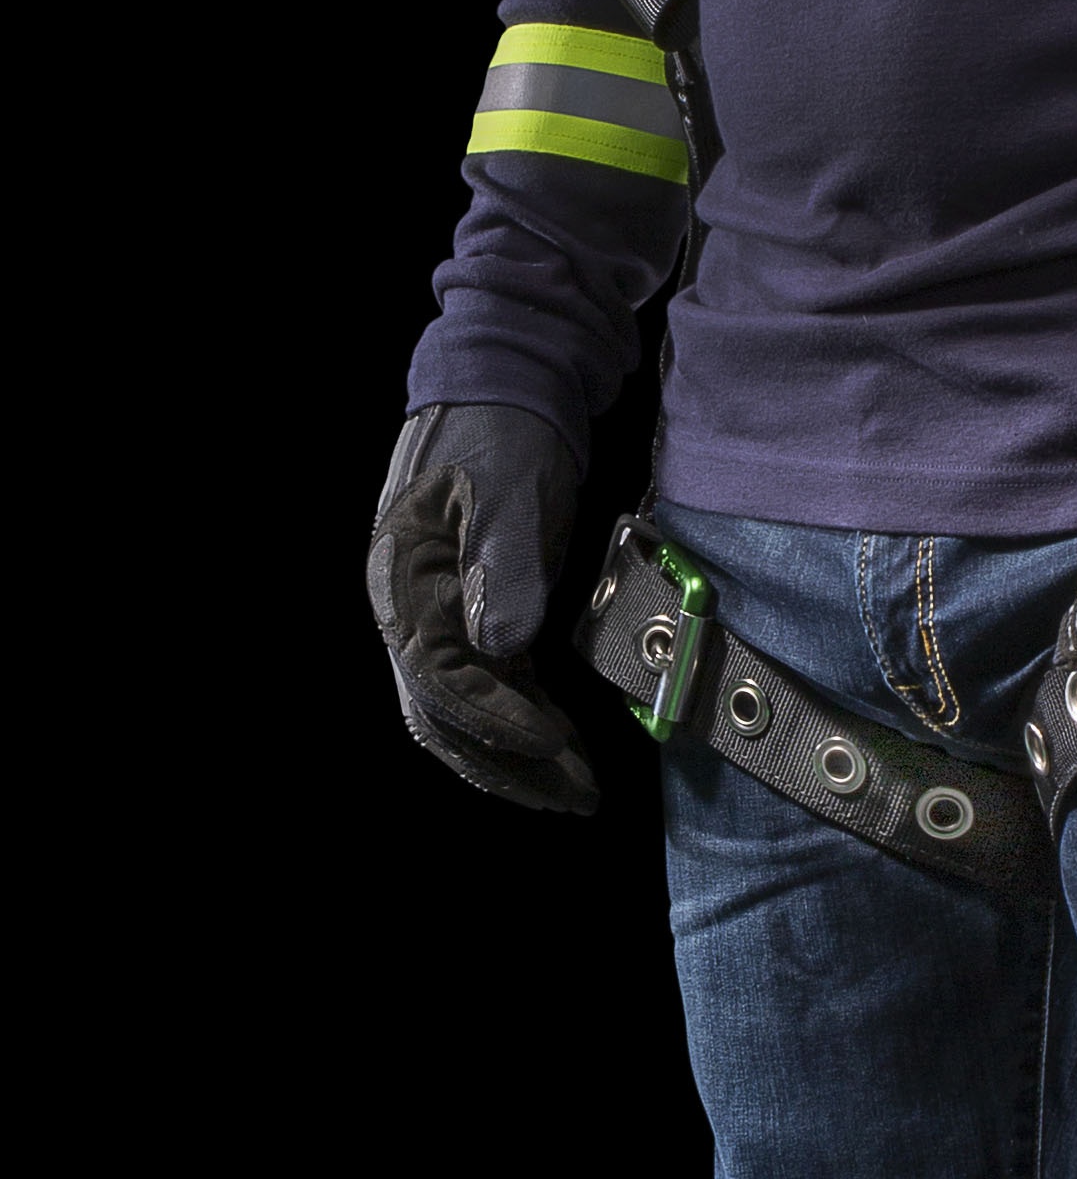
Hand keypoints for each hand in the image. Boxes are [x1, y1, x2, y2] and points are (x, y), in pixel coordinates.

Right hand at [367, 405, 597, 817]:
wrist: (505, 379)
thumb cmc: (501, 425)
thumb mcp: (507, 484)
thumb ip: (502, 561)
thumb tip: (500, 644)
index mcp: (402, 579)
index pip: (438, 676)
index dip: (493, 718)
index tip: (550, 742)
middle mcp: (407, 608)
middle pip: (442, 714)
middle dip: (505, 763)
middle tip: (569, 798)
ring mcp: (434, 614)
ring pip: (464, 711)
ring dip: (515, 755)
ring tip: (573, 791)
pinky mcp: (469, 612)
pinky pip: (487, 686)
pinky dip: (523, 721)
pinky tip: (563, 743)